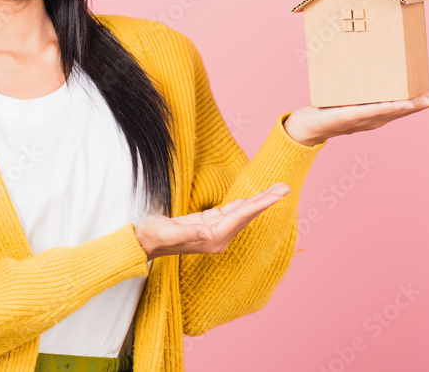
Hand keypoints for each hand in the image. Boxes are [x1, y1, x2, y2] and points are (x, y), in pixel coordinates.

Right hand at [133, 182, 291, 260]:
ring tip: (277, 189)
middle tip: (286, 187)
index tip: (277, 195)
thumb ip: (188, 233)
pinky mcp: (208, 224)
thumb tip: (208, 232)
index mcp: (212, 238)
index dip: (259, 203)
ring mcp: (215, 231)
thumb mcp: (167, 233)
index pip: (240, 217)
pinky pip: (231, 212)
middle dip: (266, 200)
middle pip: (247, 215)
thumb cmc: (152, 237)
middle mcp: (218, 237)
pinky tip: (254, 198)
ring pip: (242, 213)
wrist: (143, 242)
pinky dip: (245, 203)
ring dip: (259, 201)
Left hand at [283, 85, 428, 145]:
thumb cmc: (331, 108)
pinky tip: (404, 102)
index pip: (412, 102)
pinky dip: (390, 106)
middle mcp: (380, 116)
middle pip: (413, 106)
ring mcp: (369, 117)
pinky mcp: (353, 115)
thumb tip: (373, 60)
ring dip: (420, 103)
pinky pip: (374, 109)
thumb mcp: (352, 93)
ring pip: (399, 109)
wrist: (310, 126)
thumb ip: (365, 82)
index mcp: (383, 110)